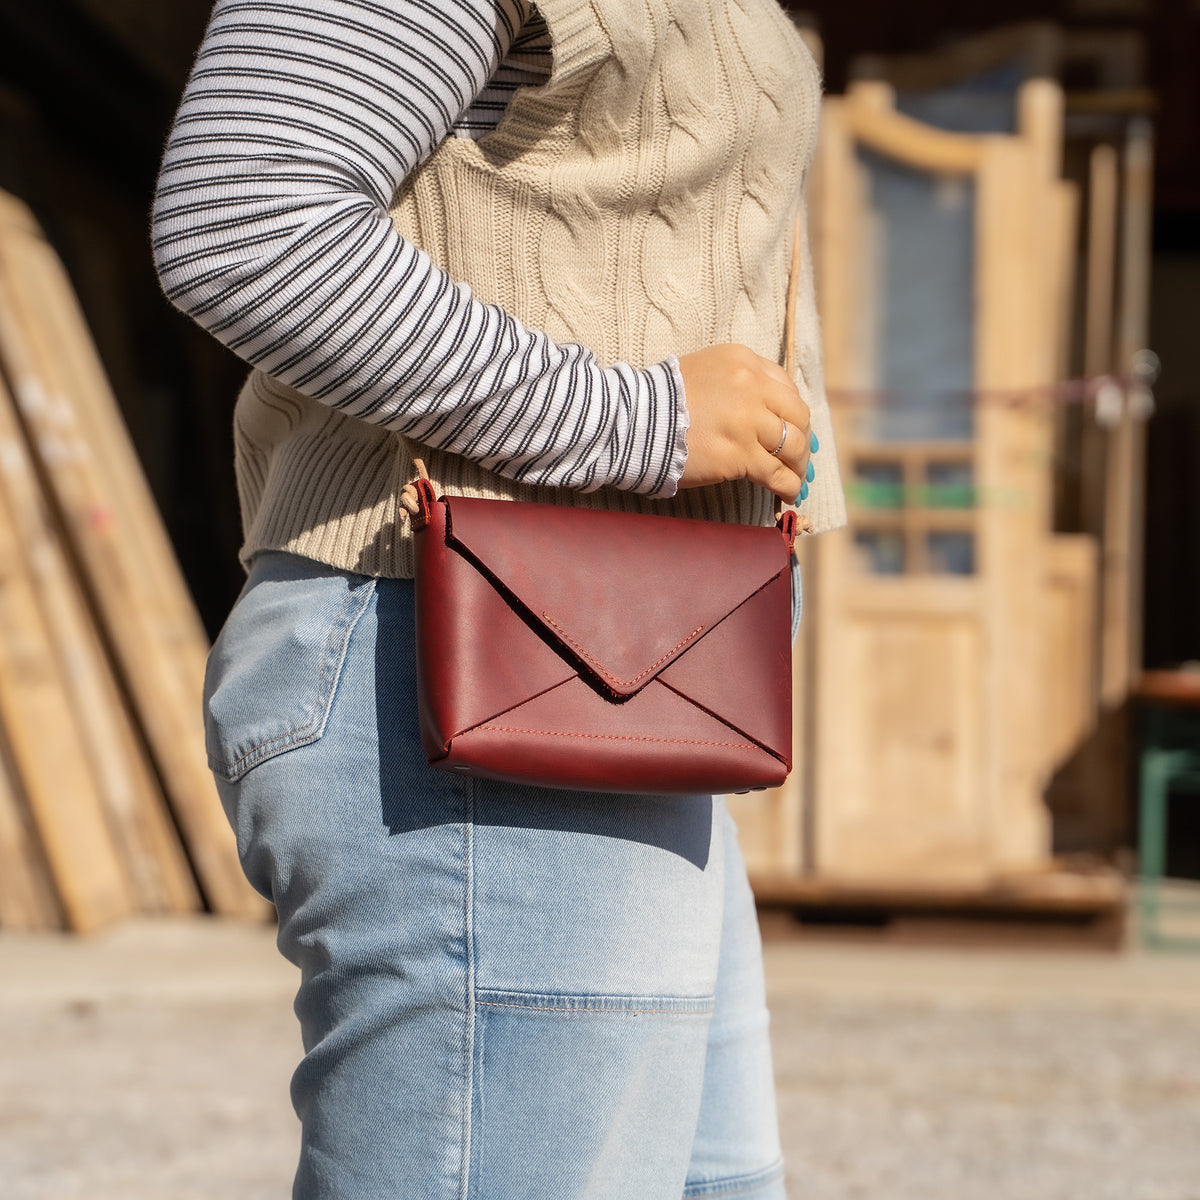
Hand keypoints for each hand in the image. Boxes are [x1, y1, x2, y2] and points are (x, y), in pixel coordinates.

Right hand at [677, 344, 812, 504]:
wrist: (636, 422)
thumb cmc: (662, 400)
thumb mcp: (704, 371)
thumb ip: (738, 384)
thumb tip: (770, 418)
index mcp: (743, 362)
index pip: (786, 388)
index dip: (793, 414)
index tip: (794, 431)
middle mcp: (752, 387)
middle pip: (797, 416)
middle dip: (803, 441)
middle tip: (798, 459)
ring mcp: (748, 422)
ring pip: (793, 446)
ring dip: (799, 466)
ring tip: (795, 479)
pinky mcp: (741, 455)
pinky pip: (777, 474)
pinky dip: (789, 486)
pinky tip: (788, 494)